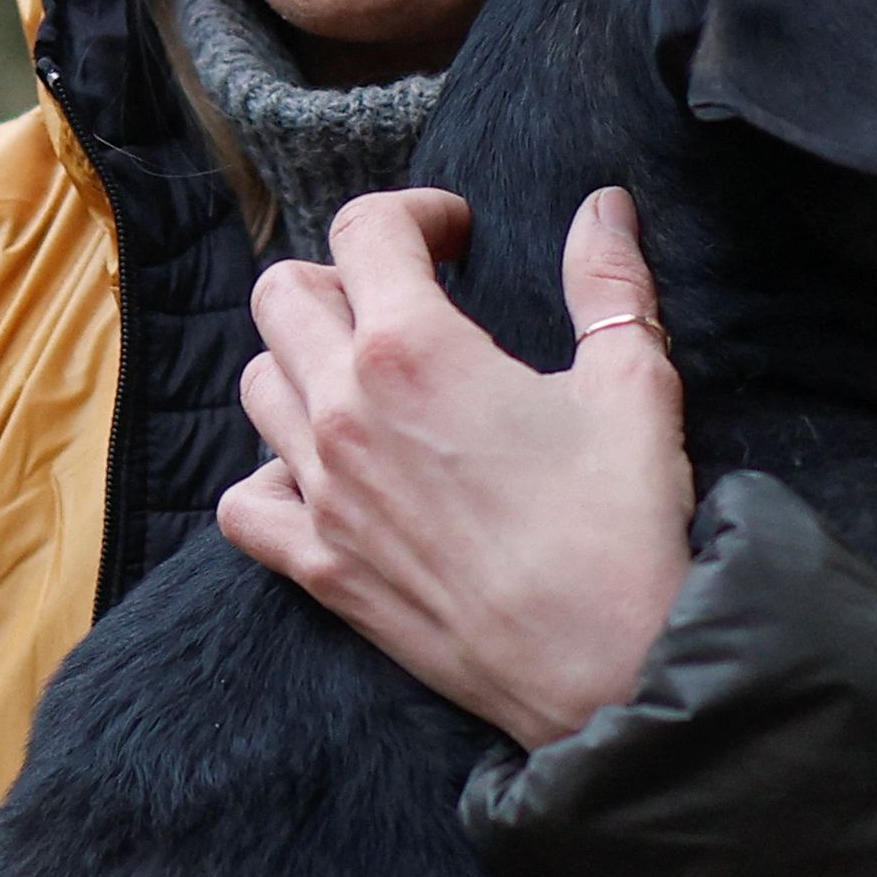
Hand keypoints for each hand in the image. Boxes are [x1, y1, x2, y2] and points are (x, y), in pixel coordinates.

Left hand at [216, 186, 693, 748]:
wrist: (608, 669)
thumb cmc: (621, 525)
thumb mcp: (631, 382)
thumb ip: (608, 281)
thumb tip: (603, 207)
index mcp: (412, 348)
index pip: (363, 228)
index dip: (414, 212)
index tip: (456, 236)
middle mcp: (344, 410)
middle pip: (282, 293)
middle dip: (343, 276)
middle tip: (409, 300)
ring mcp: (321, 493)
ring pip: (259, 383)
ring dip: (304, 361)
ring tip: (372, 378)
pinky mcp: (319, 566)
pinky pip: (245, 502)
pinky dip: (271, 473)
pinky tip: (328, 473)